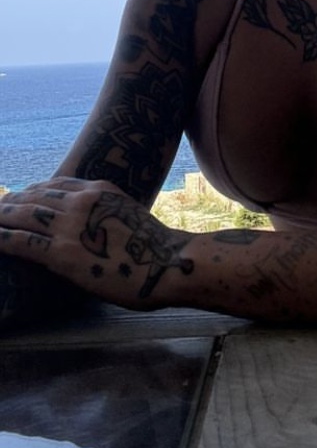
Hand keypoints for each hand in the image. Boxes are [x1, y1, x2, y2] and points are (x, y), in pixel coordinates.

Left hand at [0, 178, 193, 309]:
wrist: (168, 263)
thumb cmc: (155, 247)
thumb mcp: (128, 214)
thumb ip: (105, 213)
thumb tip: (91, 224)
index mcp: (99, 190)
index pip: (54, 185)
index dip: (31, 191)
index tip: (18, 197)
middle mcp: (82, 201)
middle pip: (34, 197)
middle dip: (9, 203)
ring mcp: (70, 226)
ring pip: (22, 214)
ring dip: (0, 216)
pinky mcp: (61, 253)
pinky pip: (21, 241)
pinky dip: (1, 237)